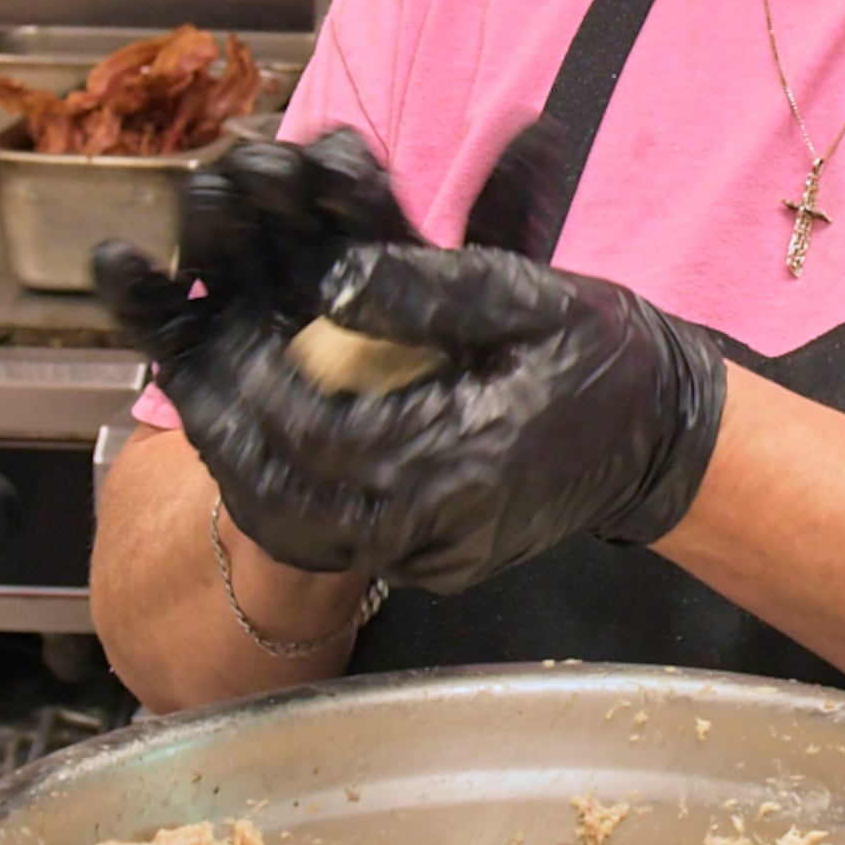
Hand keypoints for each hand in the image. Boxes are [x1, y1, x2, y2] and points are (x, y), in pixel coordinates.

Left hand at [92, 127, 727, 596]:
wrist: (661, 438)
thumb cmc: (599, 353)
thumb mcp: (523, 294)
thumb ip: (423, 289)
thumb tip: (330, 278)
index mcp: (455, 456)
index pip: (315, 433)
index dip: (255, 384)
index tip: (220, 330)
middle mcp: (434, 526)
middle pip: (288, 496)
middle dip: (227, 431)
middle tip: (183, 373)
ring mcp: (433, 556)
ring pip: (302, 530)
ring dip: (247, 467)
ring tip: (205, 404)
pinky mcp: (434, 566)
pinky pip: (338, 540)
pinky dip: (291, 492)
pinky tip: (263, 440)